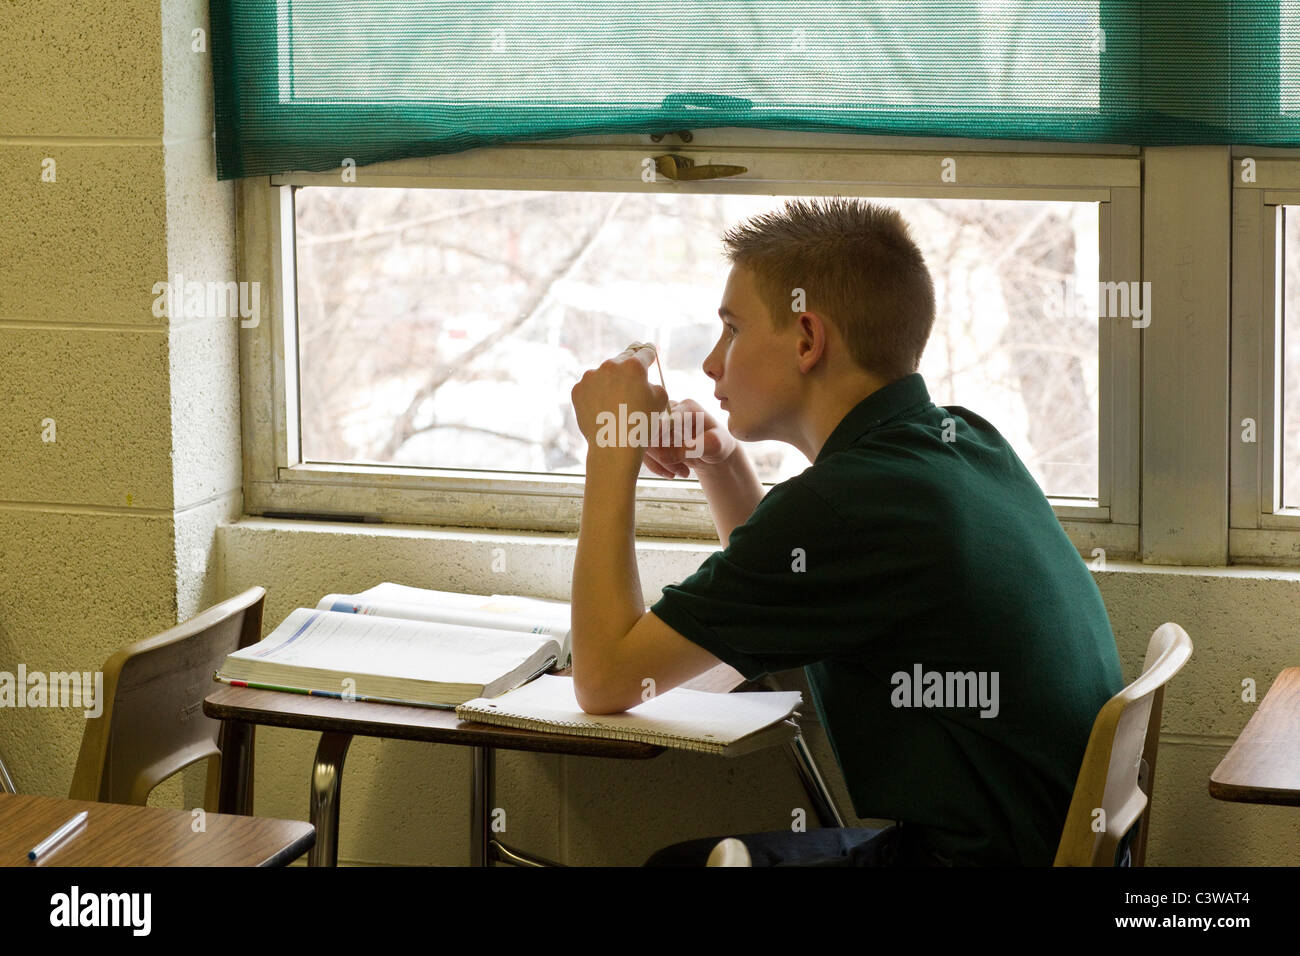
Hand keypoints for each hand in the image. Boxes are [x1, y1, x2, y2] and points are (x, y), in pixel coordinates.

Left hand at [571, 345, 667, 461]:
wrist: (614, 446)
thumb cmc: (641, 424)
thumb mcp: (660, 400)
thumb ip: (653, 383)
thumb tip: (644, 383)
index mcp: (633, 365)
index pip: (645, 353)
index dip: (649, 356)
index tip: (648, 356)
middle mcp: (609, 365)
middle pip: (622, 360)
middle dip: (628, 370)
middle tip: (631, 382)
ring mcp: (590, 377)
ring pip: (604, 374)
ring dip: (610, 382)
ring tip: (615, 403)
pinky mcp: (577, 390)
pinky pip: (589, 387)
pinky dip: (595, 395)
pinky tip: (602, 409)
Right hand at [642, 398, 736, 478]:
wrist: (712, 452)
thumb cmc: (717, 445)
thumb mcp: (716, 446)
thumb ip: (697, 447)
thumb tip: (670, 452)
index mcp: (687, 408)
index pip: (666, 418)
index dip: (660, 434)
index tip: (663, 454)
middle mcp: (670, 411)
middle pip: (652, 431)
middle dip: (665, 456)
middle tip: (684, 472)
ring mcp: (659, 422)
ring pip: (646, 443)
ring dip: (662, 463)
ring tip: (684, 473)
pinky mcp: (652, 435)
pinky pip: (644, 451)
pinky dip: (657, 466)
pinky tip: (672, 473)